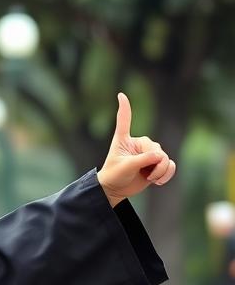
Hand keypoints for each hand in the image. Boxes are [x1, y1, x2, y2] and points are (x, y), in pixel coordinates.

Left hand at [97, 93, 175, 207]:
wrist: (116, 189)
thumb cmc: (114, 175)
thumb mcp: (125, 167)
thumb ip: (142, 160)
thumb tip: (160, 156)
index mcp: (125, 140)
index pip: (125, 122)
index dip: (124, 108)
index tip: (121, 95)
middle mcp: (139, 144)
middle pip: (157, 150)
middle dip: (154, 165)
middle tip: (144, 174)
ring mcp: (150, 153)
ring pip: (166, 159)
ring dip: (160, 171)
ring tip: (149, 178)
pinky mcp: (157, 163)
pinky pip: (171, 166)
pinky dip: (167, 174)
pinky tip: (159, 181)